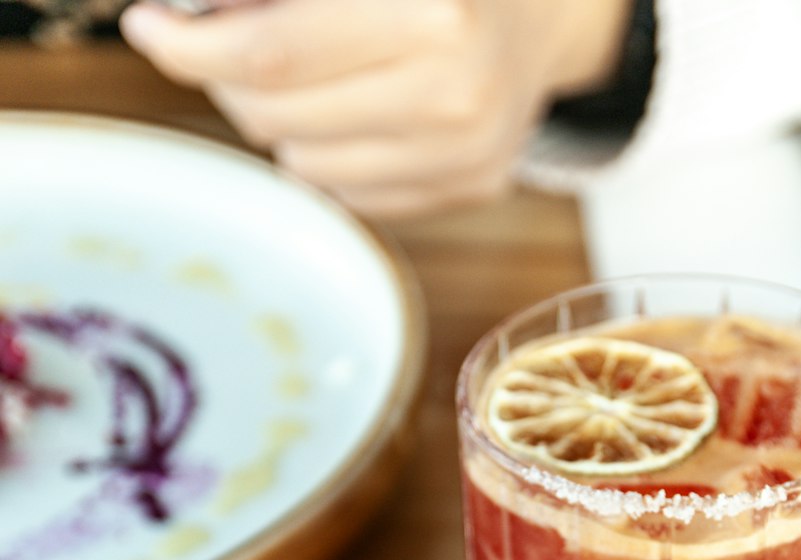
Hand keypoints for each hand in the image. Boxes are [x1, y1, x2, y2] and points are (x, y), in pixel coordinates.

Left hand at [121, 0, 632, 217]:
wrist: (544, 13)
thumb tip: (190, 24)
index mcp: (433, 12)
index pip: (270, 53)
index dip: (191, 46)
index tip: (148, 28)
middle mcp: (455, 91)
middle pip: (277, 114)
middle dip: (228, 78)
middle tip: (223, 43)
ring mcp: (468, 152)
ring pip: (304, 163)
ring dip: (281, 119)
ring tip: (310, 75)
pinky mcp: (472, 187)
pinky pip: (351, 193)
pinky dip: (332, 153)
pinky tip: (357, 110)